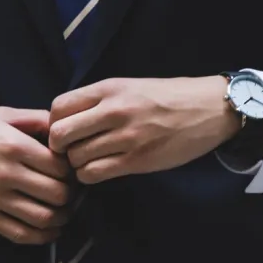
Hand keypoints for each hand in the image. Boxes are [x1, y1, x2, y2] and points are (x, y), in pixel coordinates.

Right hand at [0, 107, 75, 243]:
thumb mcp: (1, 114)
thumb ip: (36, 120)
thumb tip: (65, 129)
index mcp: (12, 145)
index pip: (60, 166)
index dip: (73, 170)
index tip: (72, 169)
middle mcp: (5, 173)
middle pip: (57, 194)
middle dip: (71, 194)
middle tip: (72, 190)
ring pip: (43, 218)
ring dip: (62, 217)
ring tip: (64, 210)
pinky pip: (20, 234)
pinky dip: (42, 237)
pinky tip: (50, 229)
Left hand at [48, 76, 240, 183]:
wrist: (209, 109)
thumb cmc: (167, 97)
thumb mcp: (129, 86)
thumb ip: (98, 100)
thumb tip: (64, 119)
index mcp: (109, 89)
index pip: (58, 107)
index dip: (53, 123)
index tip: (65, 130)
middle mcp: (113, 111)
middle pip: (60, 135)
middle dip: (59, 147)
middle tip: (70, 150)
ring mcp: (125, 137)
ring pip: (75, 158)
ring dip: (76, 164)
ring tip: (89, 160)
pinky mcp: (136, 160)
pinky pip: (94, 174)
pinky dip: (90, 175)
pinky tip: (100, 169)